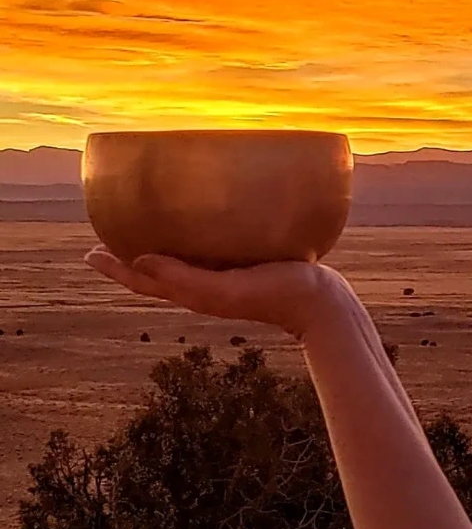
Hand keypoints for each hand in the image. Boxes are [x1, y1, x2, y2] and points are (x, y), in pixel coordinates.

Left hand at [85, 246, 347, 338]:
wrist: (324, 304)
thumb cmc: (278, 294)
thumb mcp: (228, 289)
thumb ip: (186, 279)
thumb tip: (139, 259)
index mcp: (196, 293)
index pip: (144, 281)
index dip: (115, 269)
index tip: (90, 253)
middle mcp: (207, 285)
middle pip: (158, 270)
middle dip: (130, 256)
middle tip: (108, 235)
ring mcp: (227, 276)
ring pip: (182, 260)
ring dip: (160, 246)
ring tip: (147, 227)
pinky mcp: (246, 264)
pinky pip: (209, 250)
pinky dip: (193, 239)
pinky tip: (200, 224)